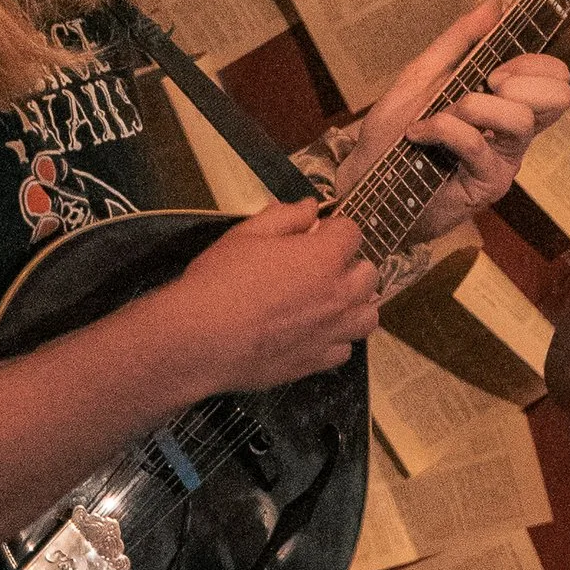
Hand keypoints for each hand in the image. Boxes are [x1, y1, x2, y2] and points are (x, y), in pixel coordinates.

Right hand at [154, 200, 383, 394]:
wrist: (200, 339)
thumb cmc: (219, 283)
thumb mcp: (247, 235)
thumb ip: (285, 217)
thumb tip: (309, 208)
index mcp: (325, 258)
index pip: (352, 233)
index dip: (332, 229)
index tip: (314, 234)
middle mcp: (339, 296)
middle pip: (369, 274)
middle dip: (348, 265)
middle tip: (318, 266)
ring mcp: (331, 332)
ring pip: (367, 316)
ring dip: (353, 305)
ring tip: (326, 301)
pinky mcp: (316, 361)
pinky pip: (344, 349)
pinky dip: (334, 340)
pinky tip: (311, 332)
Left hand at [327, 1, 569, 243]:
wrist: (364, 180)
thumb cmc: (394, 133)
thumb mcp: (422, 73)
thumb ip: (460, 39)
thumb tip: (496, 1)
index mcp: (505, 102)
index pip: (555, 78)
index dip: (536, 63)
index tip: (498, 66)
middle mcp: (513, 131)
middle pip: (560, 98)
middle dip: (521, 79)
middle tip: (485, 84)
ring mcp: (504, 159)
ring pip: (520, 119)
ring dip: (474, 105)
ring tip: (441, 112)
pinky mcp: (487, 183)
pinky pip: (477, 142)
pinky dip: (442, 127)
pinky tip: (419, 134)